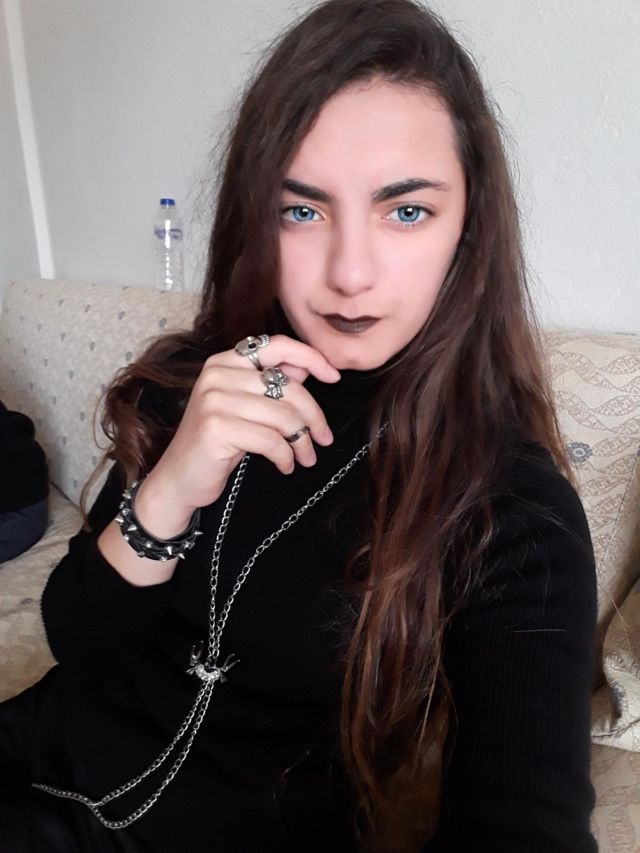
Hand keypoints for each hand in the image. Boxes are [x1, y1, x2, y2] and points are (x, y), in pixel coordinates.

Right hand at [135, 335, 339, 533]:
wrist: (179, 479)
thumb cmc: (216, 443)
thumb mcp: (244, 407)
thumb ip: (271, 383)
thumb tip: (308, 367)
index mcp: (224, 361)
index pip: (277, 346)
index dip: (310, 357)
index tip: (333, 377)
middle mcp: (217, 374)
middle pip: (288, 387)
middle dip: (314, 416)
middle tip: (323, 438)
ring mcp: (214, 399)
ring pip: (283, 416)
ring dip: (302, 442)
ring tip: (304, 458)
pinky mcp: (216, 427)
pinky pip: (271, 439)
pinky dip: (285, 456)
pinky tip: (285, 465)